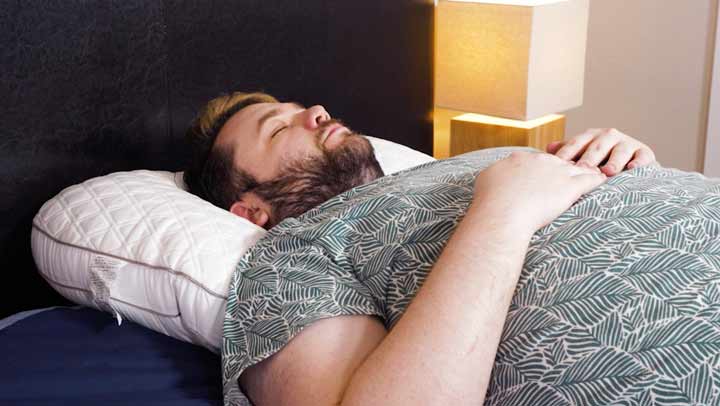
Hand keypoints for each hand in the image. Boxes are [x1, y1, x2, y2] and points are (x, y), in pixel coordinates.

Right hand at [472, 151, 607, 233]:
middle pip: (558, 162)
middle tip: (570, 177)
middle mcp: (540, 161)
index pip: (536, 161)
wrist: (502, 212)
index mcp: (521, 159)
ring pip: (577, 168)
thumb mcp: (486, 180)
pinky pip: (590, 180)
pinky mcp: (570, 187)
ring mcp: (557, 172)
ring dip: (585, 170)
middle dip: (564, 169)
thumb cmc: (490, 201)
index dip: (541, 169)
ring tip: (594, 174)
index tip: (544, 177)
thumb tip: (496, 176)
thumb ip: (496, 175)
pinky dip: (598, 180)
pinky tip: (604, 181)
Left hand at [546, 128, 655, 175]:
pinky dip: (639, 163)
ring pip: (620, 151)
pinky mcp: (645, 152)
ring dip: (614, 161)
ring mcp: (628, 143)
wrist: (631, 164)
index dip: (567, 153)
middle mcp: (609, 136)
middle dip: (589, 158)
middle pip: (597, 147)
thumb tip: (548, 148)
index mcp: (591, 136)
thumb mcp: (583, 154)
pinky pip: (643, 157)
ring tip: (607, 171)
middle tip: (581, 169)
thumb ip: (568, 151)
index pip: (576, 144)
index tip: (558, 164)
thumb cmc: (600, 160)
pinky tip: (633, 169)